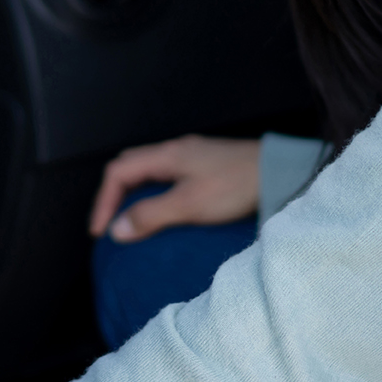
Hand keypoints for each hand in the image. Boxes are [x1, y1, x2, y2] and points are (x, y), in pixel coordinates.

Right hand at [88, 135, 260, 241]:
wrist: (280, 171)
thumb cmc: (237, 185)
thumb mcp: (189, 204)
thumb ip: (151, 215)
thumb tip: (117, 229)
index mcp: (166, 155)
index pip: (117, 172)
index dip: (103, 202)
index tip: (101, 231)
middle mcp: (175, 150)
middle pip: (129, 166)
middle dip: (114, 194)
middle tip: (112, 223)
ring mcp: (192, 155)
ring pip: (149, 170)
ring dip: (135, 194)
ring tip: (134, 221)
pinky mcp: (208, 165)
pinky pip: (168, 175)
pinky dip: (155, 193)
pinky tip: (166, 211)